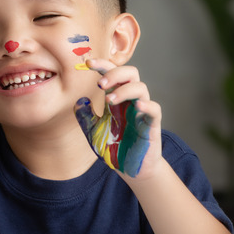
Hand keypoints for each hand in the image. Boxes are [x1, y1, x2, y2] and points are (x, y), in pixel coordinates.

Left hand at [73, 60, 156, 177]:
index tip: (87, 63)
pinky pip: (154, 110)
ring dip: (124, 90)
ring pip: (141, 88)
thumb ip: (85, 116)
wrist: (129, 170)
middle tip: (100, 83)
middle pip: (131, 73)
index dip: (102, 65)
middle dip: (115, 73)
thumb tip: (78, 100)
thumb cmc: (115, 148)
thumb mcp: (93, 132)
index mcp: (117, 99)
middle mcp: (130, 102)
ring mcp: (141, 112)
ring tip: (109, 101)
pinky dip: (147, 105)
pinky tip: (136, 107)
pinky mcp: (151, 125)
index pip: (112, 74)